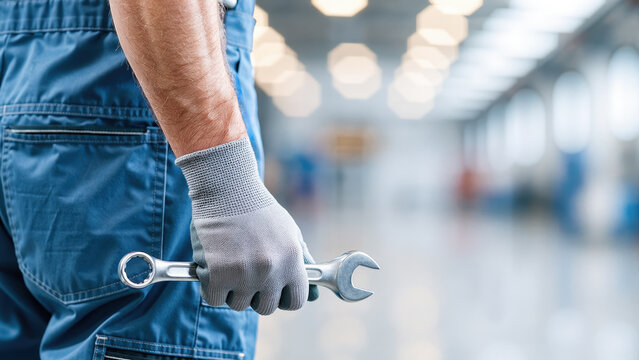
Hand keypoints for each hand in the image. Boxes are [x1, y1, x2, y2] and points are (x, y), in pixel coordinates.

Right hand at [176, 137, 317, 314]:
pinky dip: (210, 286)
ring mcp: (244, 274)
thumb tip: (315, 296)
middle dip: (255, 294)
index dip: (282, 298)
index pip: (295, 302)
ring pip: (237, 304)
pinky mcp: (217, 274)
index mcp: (292, 261)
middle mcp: (271, 270)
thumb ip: (302, 263)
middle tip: (245, 271)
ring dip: (231, 289)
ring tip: (229, 260)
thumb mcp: (290, 232)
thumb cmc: (259, 210)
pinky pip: (213, 298)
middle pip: (265, 307)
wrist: (227, 188)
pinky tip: (213, 264)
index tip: (272, 289)